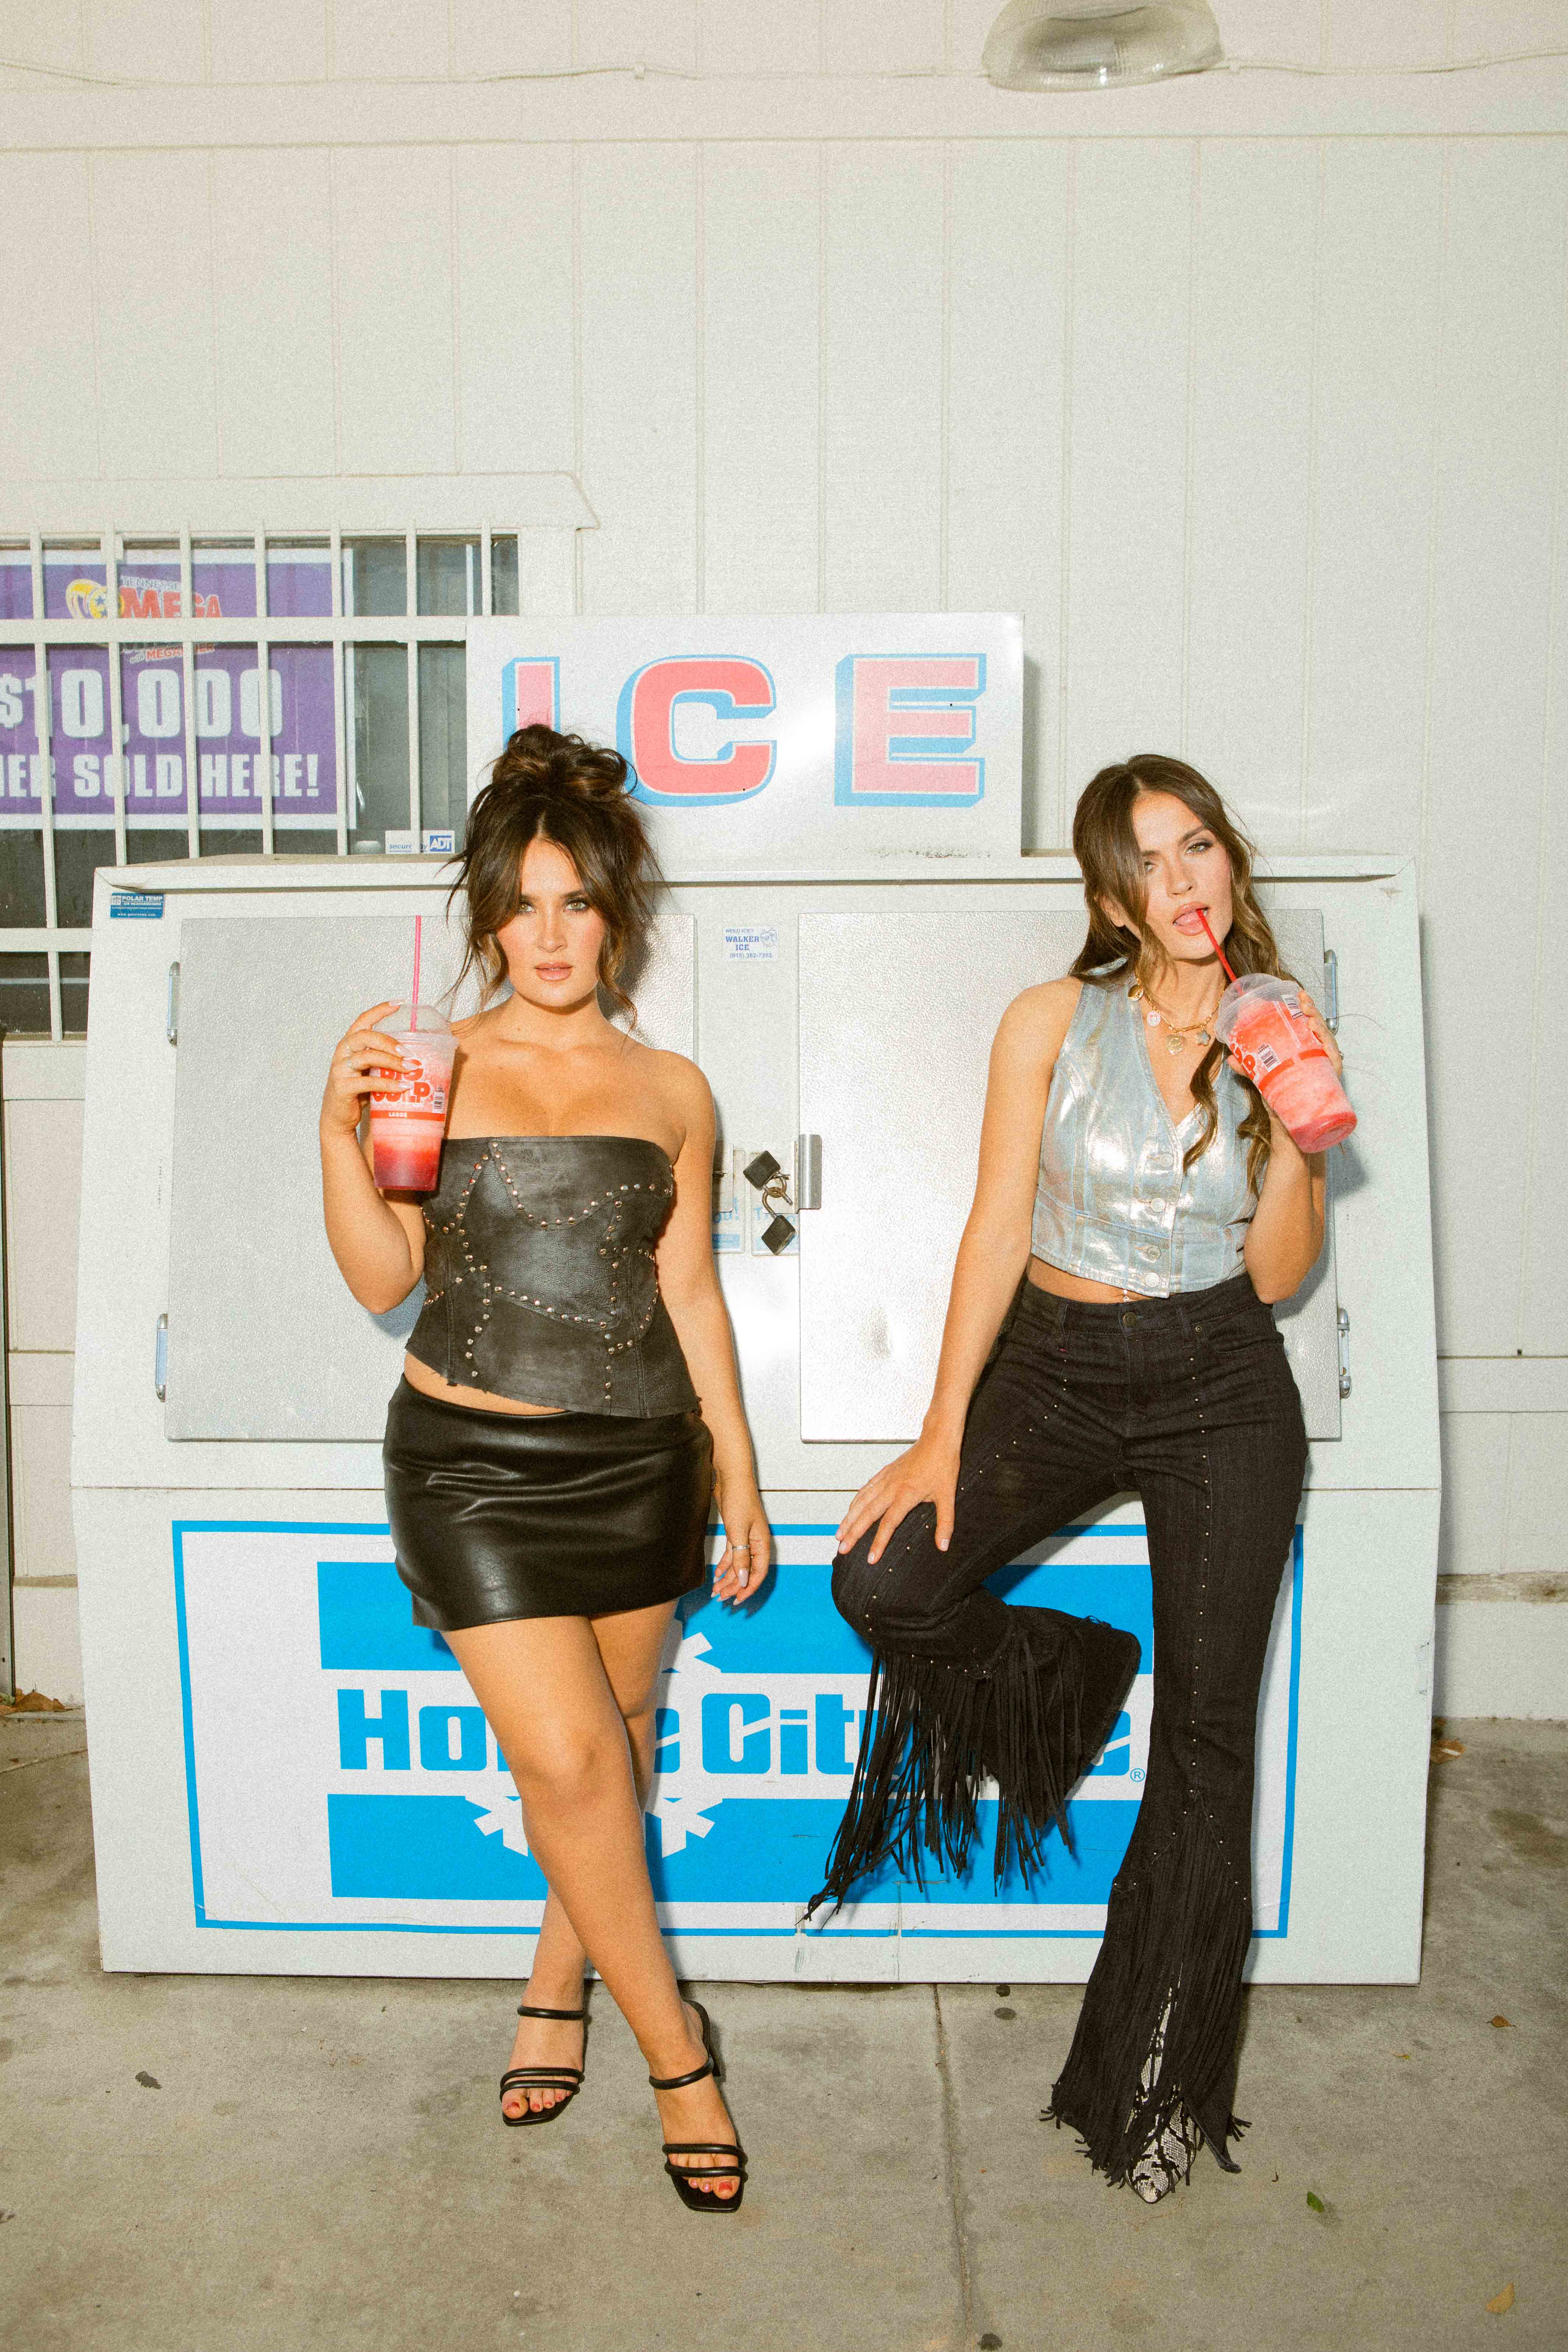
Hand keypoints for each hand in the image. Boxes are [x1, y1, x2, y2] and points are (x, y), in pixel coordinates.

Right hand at [321, 1001, 405, 1136]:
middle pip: (365, 1036)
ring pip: (367, 1057)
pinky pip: (368, 1082)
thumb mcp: (369, 1070)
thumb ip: (383, 1060)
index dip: (379, 1010)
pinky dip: (387, 1084)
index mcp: (349, 1044)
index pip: (363, 1020)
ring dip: (391, 1062)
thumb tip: (415, 1055)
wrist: (338, 1117)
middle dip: (389, 1041)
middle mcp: (342, 1052)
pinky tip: (402, 1087)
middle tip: (409, 1052)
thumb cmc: (357, 1091)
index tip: (399, 1003)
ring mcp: (340, 1069)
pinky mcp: (342, 1087)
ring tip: (410, 1069)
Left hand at [712, 1477, 769, 1605]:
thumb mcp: (738, 1532)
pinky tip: (717, 1575)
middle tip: (721, 1598)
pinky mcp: (735, 1533)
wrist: (731, 1478)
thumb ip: (741, 1557)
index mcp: (761, 1544)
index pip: (758, 1573)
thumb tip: (744, 1580)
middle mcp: (755, 1544)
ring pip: (738, 1565)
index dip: (748, 1589)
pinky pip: (731, 1555)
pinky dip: (725, 1566)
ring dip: (728, 1579)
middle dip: (734, 1587)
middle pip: (747, 1572)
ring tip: (716, 1591)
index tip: (736, 1601)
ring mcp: (745, 1539)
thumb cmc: (739, 1499)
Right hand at [836, 1433, 960, 1563]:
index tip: (870, 1559)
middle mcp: (891, 1487)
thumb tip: (943, 1546)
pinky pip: (866, 1489)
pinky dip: (856, 1501)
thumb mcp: (948, 1497)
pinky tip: (851, 1510)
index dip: (878, 1543)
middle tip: (842, 1549)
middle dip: (853, 1533)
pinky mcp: (885, 1472)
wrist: (937, 1439)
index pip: (888, 1524)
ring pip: (862, 1501)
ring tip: (839, 1533)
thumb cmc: (943, 1465)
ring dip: (849, 1518)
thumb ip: (945, 1523)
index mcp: (906, 1495)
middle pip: (867, 1514)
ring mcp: (886, 1479)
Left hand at [1226, 988, 1342, 1082]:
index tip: (1299, 992)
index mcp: (1303, 1043)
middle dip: (1312, 1010)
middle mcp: (1316, 1048)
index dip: (1304, 1004)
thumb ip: (1248, 1066)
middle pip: (1317, 1024)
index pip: (1305, 1019)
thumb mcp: (1262, 1074)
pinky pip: (1333, 1058)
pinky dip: (1330, 1048)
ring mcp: (1324, 1059)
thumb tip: (1231, 1059)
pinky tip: (1324, 1041)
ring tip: (1311, 1019)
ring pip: (1326, 1038)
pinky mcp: (1331, 1073)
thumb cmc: (1281, 1089)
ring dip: (1320, 1026)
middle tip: (1303, 1002)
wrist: (1289, 1116)